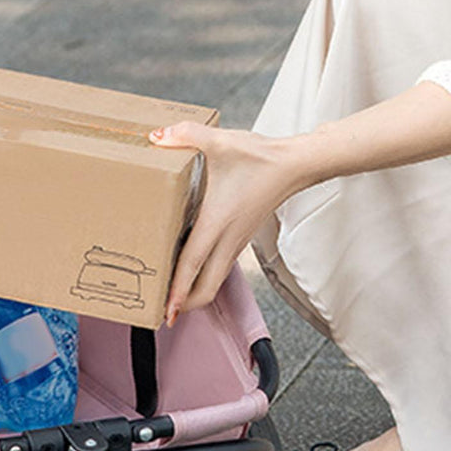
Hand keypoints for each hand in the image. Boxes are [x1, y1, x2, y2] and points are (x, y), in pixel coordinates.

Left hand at [149, 122, 308, 325]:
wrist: (295, 164)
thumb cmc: (259, 156)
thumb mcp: (219, 141)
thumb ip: (184, 135)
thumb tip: (155, 136)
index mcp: (217, 221)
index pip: (193, 263)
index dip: (178, 288)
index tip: (166, 310)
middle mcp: (228, 237)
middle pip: (208, 286)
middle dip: (185, 304)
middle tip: (163, 315)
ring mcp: (236, 240)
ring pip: (216, 279)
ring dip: (195, 293)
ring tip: (172, 299)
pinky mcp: (241, 237)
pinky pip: (221, 266)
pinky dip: (205, 277)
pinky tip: (190, 272)